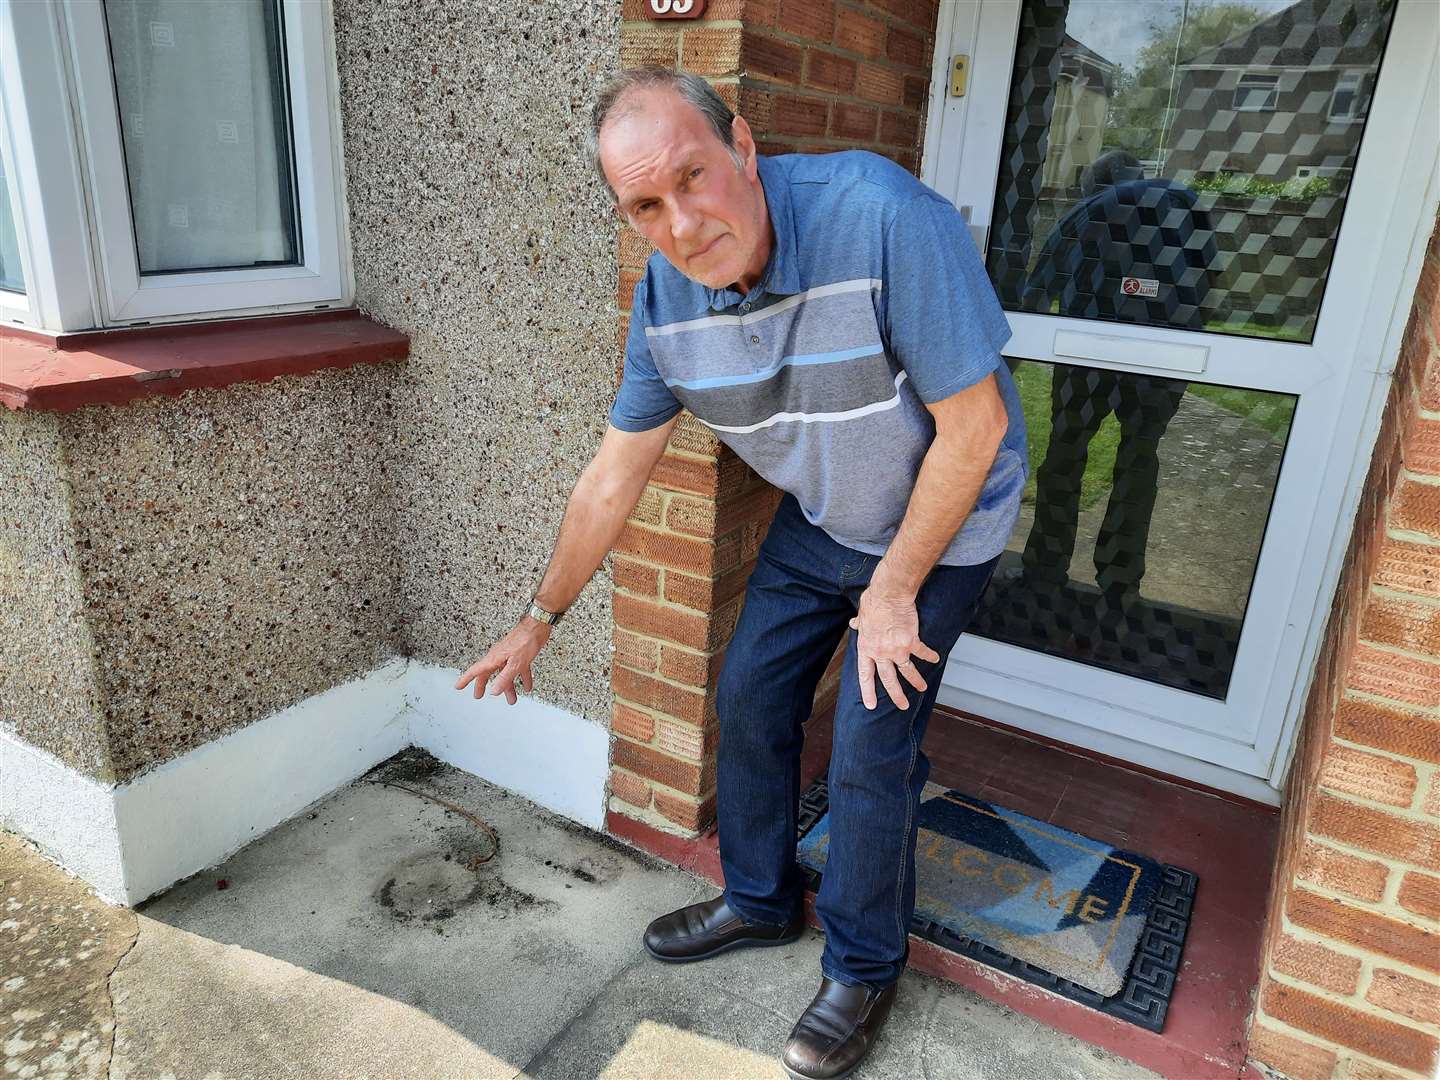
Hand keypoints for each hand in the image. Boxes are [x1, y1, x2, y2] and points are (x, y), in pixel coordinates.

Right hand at [453, 617, 551, 704]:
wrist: (538, 626)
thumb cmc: (526, 640)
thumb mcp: (515, 663)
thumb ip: (504, 678)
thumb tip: (494, 691)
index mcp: (494, 658)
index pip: (476, 671)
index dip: (465, 679)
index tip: (458, 686)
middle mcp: (499, 657)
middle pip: (488, 673)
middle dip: (483, 685)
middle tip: (478, 695)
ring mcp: (509, 655)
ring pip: (505, 674)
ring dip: (508, 687)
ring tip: (511, 699)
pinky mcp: (519, 654)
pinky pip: (518, 669)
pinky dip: (522, 678)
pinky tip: (526, 686)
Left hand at [849, 588, 939, 710]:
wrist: (889, 595)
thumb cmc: (874, 602)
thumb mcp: (862, 616)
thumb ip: (859, 624)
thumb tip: (854, 623)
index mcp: (866, 648)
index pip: (865, 675)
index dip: (868, 691)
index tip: (871, 705)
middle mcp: (880, 653)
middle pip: (888, 679)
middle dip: (896, 695)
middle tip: (902, 706)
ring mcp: (896, 650)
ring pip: (907, 671)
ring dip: (916, 681)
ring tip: (922, 688)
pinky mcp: (911, 642)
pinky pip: (922, 653)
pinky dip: (930, 656)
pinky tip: (935, 659)